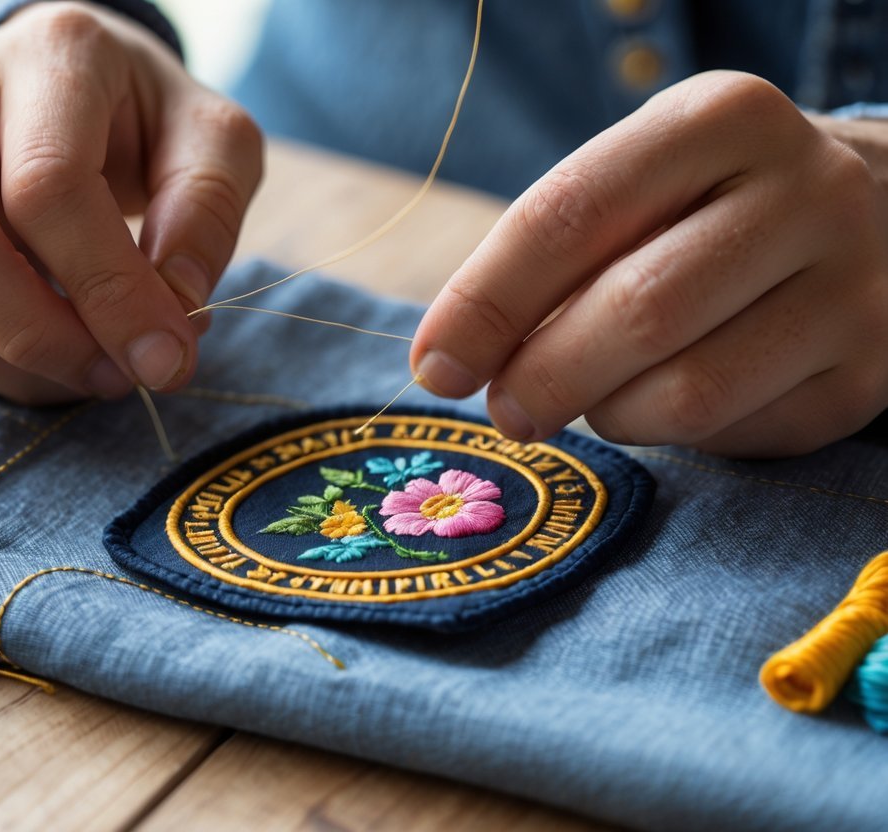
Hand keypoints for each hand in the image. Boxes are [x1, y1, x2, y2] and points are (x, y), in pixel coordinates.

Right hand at [0, 2, 262, 402]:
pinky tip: (27, 356)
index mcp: (48, 55)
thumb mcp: (216, 148)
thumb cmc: (150, 124)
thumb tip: (169, 319)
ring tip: (77, 370)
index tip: (164, 357)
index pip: (46, 185)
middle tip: (108, 374)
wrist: (82, 98)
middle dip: (25, 330)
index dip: (107, 291)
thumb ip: (205, 218)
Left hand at [412, 71, 887, 456]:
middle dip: (542, 377)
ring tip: (597, 392)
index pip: (570, 215)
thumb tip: (454, 360)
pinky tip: (673, 396)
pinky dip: (673, 433)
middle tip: (505, 408)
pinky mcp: (867, 376)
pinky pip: (734, 435)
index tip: (436, 365)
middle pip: (636, 312)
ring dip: (610, 412)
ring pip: (687, 395)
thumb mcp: (639, 184)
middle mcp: (808, 193)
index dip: (486, 302)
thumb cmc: (711, 205)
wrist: (882, 216)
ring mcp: (854, 288)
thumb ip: (550, 254)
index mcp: (723, 119)